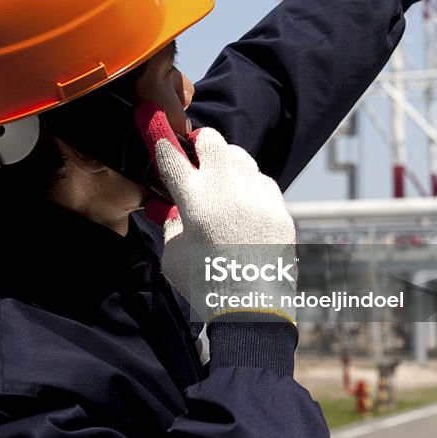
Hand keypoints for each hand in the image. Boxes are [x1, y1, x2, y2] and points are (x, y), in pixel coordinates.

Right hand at [135, 102, 296, 324]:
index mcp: (194, 199)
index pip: (171, 155)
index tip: (156, 126)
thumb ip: (172, 223)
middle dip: (200, 145)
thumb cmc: (206, 285)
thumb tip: (174, 208)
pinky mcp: (280, 208)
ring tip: (222, 187)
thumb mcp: (173, 255)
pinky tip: (244, 207)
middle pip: (211, 140)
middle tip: (196, 158)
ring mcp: (257, 196)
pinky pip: (262, 182)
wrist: (252, 311)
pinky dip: (251, 188)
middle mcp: (227, 189)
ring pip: (240, 156)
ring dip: (227, 165)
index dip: (160, 138)